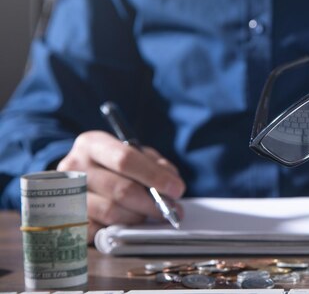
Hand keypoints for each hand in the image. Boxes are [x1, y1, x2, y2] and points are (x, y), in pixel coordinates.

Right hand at [57, 131, 185, 242]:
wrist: (78, 181)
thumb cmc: (114, 166)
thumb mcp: (135, 155)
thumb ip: (156, 165)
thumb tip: (173, 187)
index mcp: (92, 144)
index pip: (125, 159)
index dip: (154, 176)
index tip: (177, 189)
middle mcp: (74, 167)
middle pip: (121, 189)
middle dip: (152, 203)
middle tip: (171, 211)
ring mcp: (65, 195)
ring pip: (112, 212)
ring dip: (138, 217)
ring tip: (149, 216)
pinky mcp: (64, 220)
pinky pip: (99, 230)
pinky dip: (119, 230)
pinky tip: (128, 225)